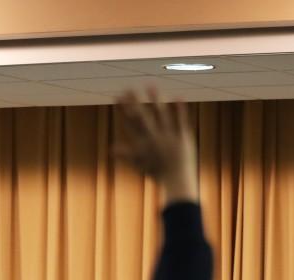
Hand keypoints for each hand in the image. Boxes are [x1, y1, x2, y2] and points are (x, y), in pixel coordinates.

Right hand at [115, 87, 197, 203]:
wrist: (176, 180)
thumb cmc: (157, 172)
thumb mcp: (139, 163)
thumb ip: (126, 154)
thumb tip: (110, 149)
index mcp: (143, 143)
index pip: (130, 123)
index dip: (123, 109)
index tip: (117, 96)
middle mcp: (153, 138)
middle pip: (142, 117)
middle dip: (134, 102)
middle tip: (127, 88)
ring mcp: (168, 136)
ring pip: (160, 115)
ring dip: (155, 100)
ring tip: (150, 86)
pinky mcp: (183, 136)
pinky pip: (181, 120)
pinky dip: (179, 109)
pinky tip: (177, 96)